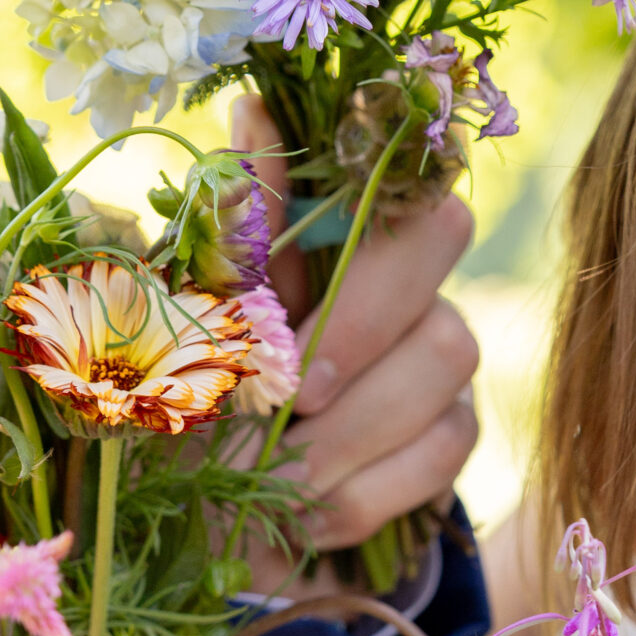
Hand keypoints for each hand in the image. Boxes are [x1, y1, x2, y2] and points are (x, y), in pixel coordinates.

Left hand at [230, 94, 480, 571]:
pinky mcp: (452, 430)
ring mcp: (435, 352)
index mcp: (324, 229)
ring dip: (353, 426)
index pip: (389, 164)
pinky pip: (447, 442)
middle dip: (363, 324)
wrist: (201, 527)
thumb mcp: (182, 319)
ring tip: (278, 471)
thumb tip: (256, 108)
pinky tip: (307, 508)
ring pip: (450, 350)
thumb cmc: (184, 406)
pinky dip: (367, 487)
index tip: (290, 299)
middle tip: (292, 396)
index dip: (364, 195)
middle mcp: (395, 273)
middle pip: (443, 237)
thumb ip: (232, 228)